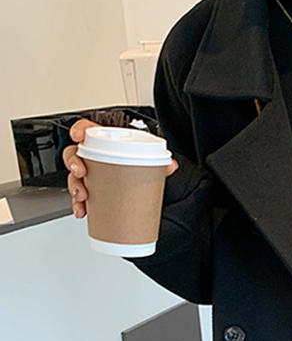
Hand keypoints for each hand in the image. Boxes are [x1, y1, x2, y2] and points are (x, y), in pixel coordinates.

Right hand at [62, 119, 178, 218]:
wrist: (151, 195)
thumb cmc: (141, 171)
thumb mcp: (150, 165)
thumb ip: (159, 164)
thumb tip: (171, 166)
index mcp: (107, 145)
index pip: (87, 129)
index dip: (79, 130)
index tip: (78, 137)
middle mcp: (96, 158)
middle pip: (75, 154)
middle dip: (73, 163)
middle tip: (81, 172)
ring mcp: (93, 176)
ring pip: (74, 177)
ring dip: (75, 186)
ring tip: (83, 196)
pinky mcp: (94, 193)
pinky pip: (80, 198)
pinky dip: (79, 205)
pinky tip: (83, 211)